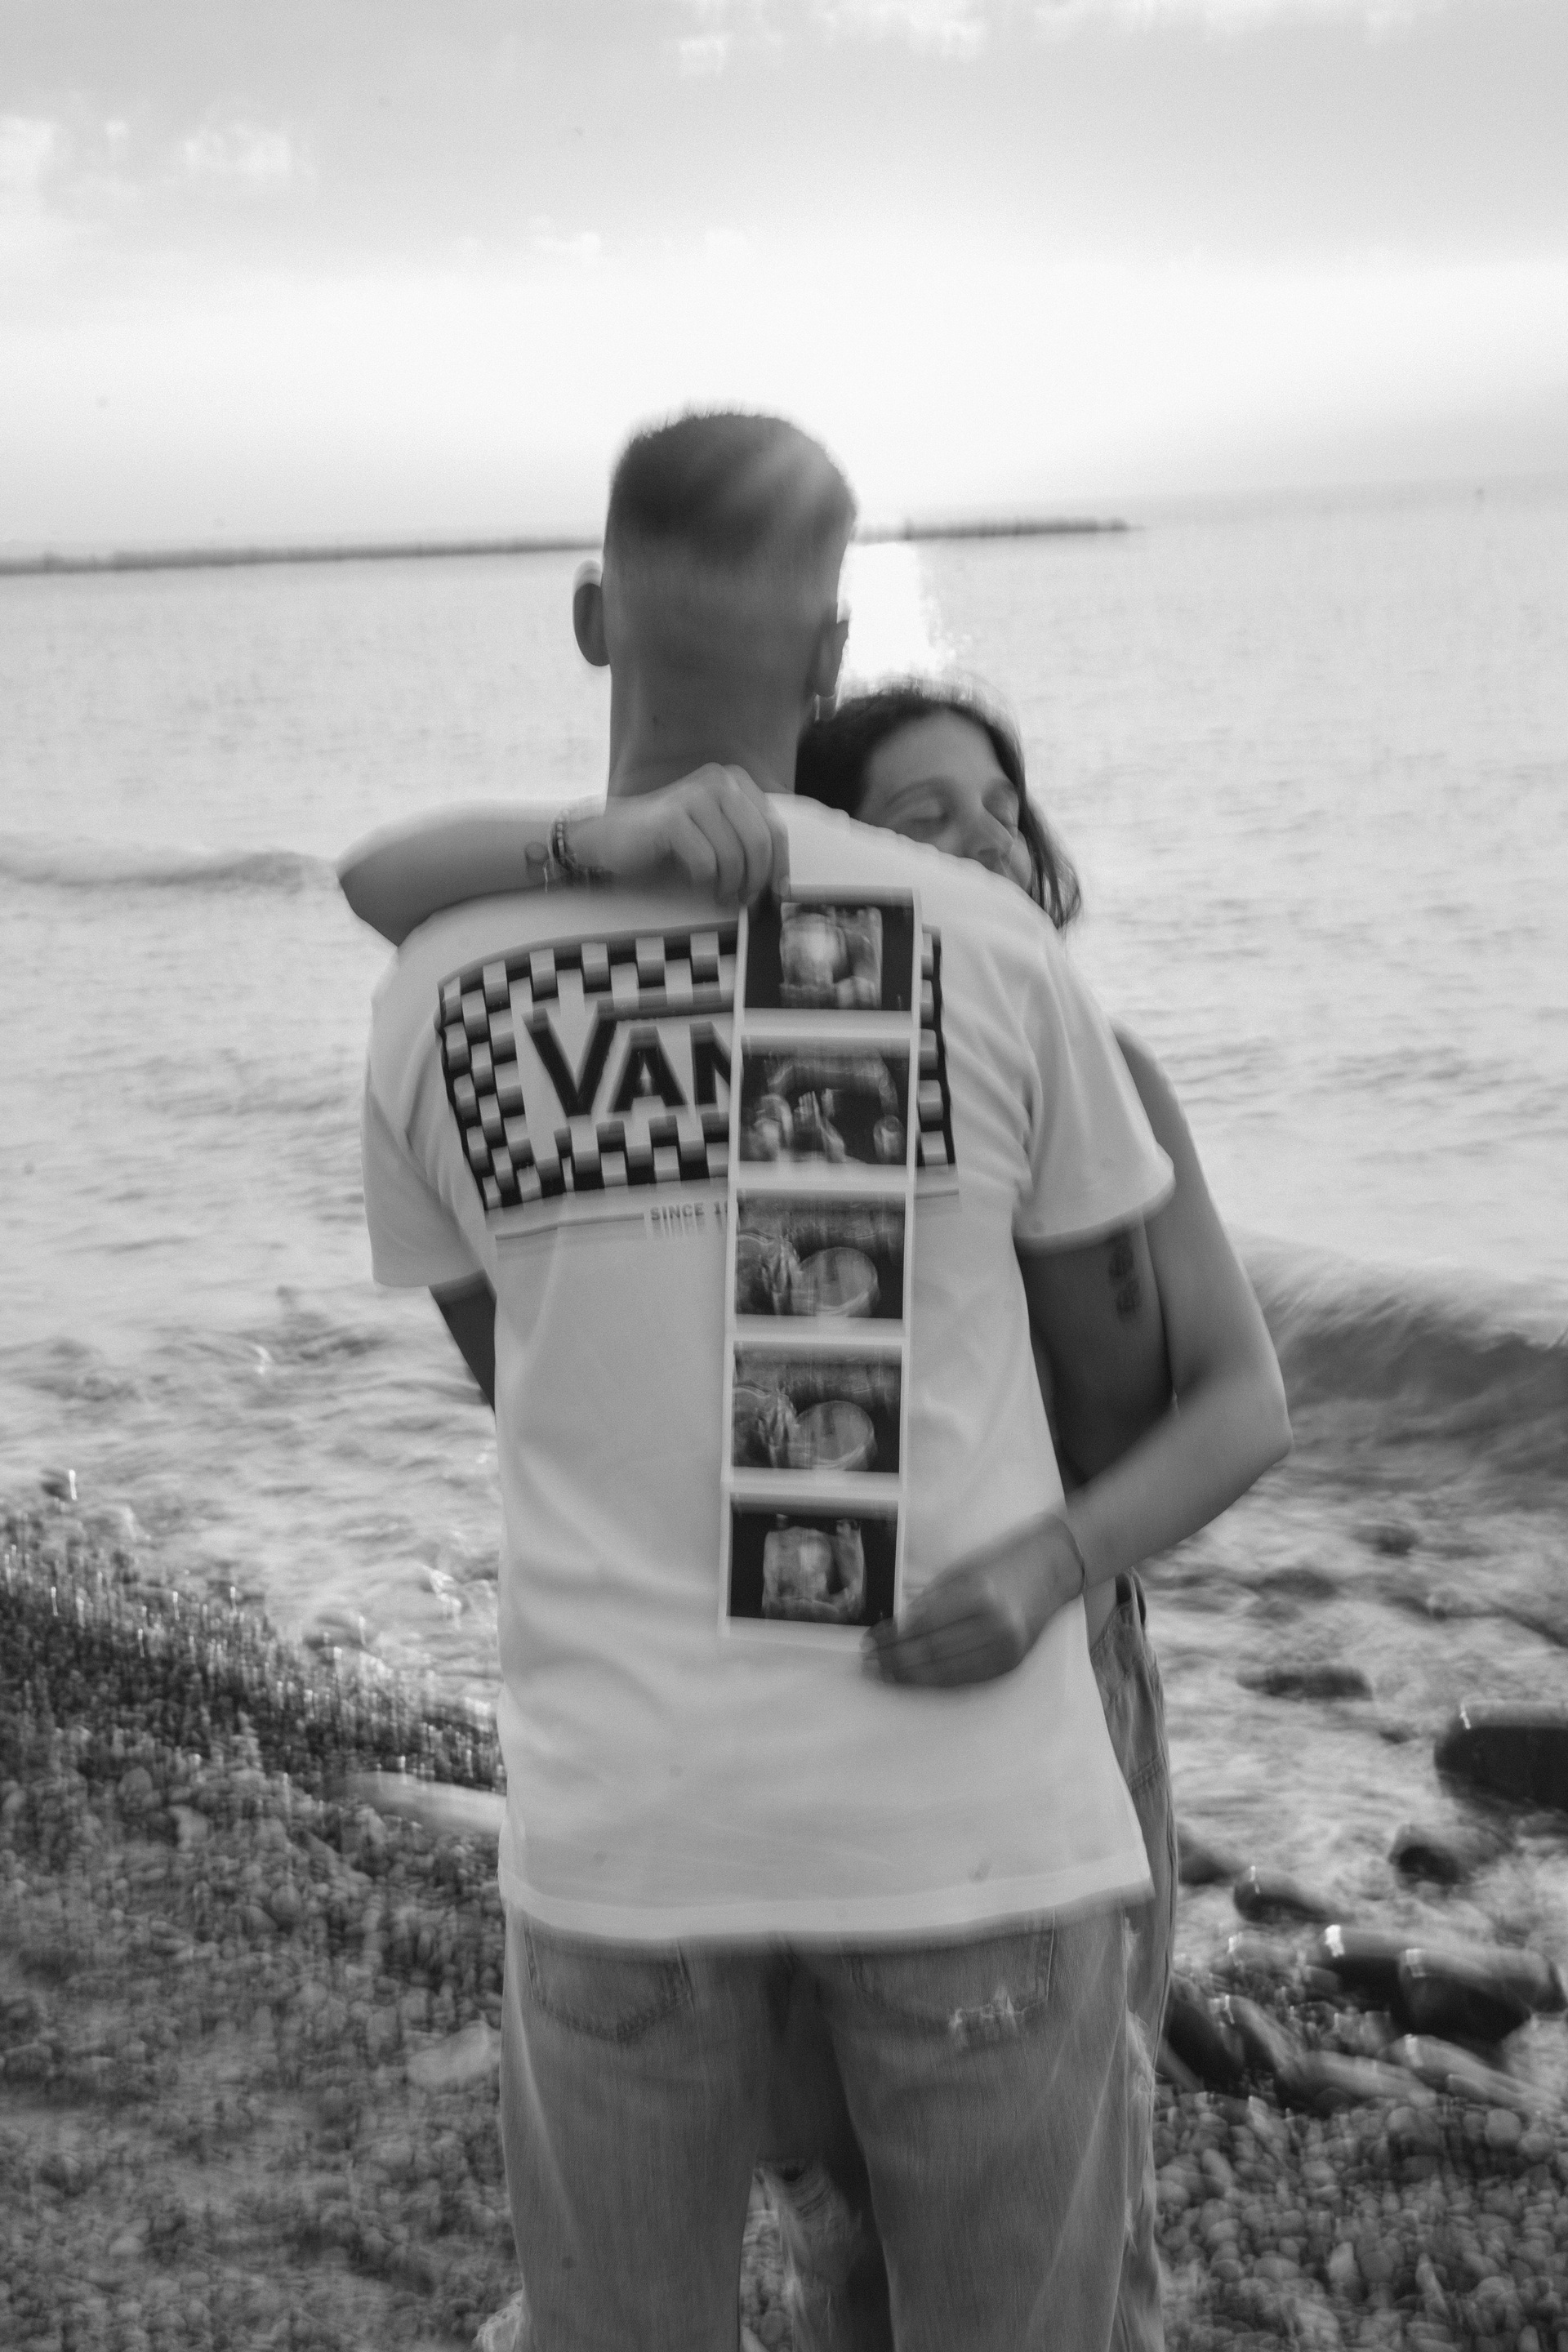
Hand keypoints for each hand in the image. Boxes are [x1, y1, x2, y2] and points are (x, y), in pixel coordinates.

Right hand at [575, 765, 786, 903]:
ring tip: (719, 894)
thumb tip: (782, 883)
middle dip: (756, 880)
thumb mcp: (717, 835)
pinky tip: (692, 880)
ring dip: (729, 885)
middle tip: (745, 902)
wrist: (611, 837)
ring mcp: (694, 795)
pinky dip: (703, 881)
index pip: (775, 828)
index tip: (775, 893)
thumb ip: (747, 844)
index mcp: (734, 782)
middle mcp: (719, 781)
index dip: (779, 866)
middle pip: (759, 842)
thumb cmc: (668, 843)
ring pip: (734, 855)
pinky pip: (706, 862)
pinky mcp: (672, 817)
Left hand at [861, 1516, 1084, 1687]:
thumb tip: (899, 1630)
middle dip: (895, 1661)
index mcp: (979, 1595)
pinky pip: (968, 1681)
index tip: (871, 1642)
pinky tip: (917, 1680)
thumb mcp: (962, 1571)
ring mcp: (1007, 1649)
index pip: (924, 1626)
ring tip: (885, 1676)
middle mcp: (996, 1626)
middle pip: (933, 1653)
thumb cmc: (1005, 1563)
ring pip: (948, 1673)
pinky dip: (939, 1682)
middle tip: (869, 1664)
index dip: (893, 1639)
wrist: (1054, 1569)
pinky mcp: (1012, 1663)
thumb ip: (932, 1601)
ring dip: (911, 1677)